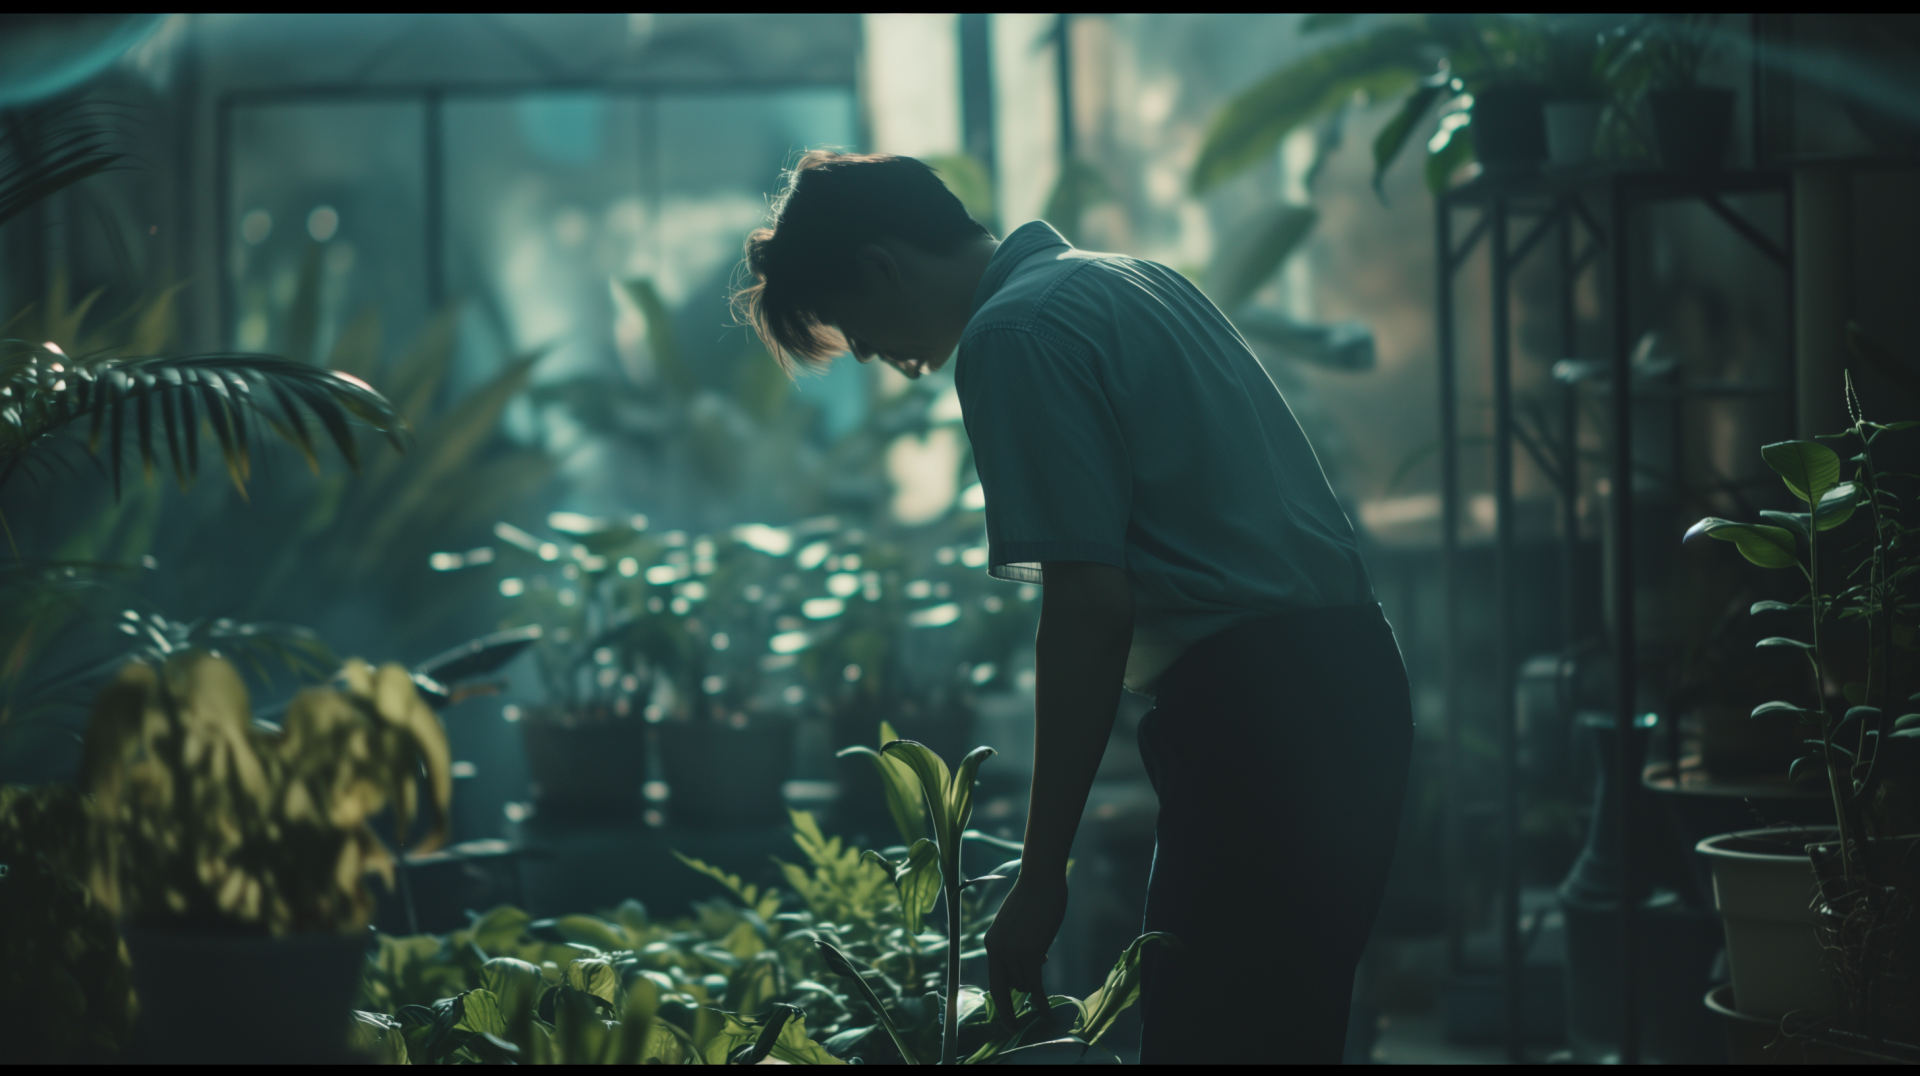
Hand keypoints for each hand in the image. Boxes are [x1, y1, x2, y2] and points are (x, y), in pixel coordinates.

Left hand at [984, 873, 1068, 1026]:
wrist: (1041, 879)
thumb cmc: (1034, 898)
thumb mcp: (1019, 925)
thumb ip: (1019, 945)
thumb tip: (1037, 963)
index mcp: (990, 942)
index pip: (994, 979)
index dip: (1000, 1000)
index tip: (1006, 1017)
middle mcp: (997, 949)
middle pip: (1007, 986)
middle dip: (1012, 1004)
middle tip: (1017, 1021)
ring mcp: (1012, 951)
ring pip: (1024, 984)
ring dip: (1034, 983)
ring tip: (1043, 956)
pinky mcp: (1030, 952)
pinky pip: (1033, 985)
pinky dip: (1039, 1002)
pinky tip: (1045, 1012)